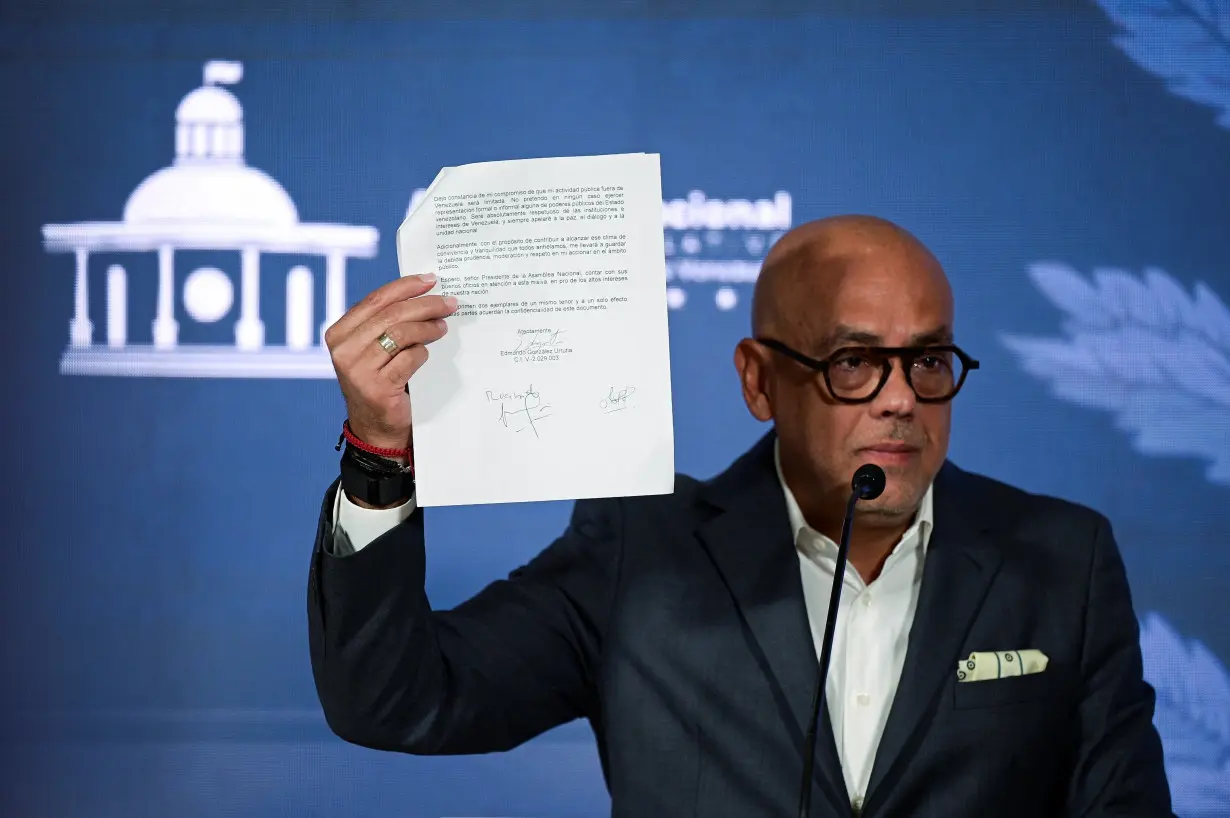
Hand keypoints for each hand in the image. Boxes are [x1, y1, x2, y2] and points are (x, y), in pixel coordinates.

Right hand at [324, 273, 457, 450]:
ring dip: (428, 328)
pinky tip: (427, 354)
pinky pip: (409, 359)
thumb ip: (386, 323)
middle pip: (391, 314)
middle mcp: (343, 350)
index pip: (376, 300)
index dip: (405, 286)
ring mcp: (357, 370)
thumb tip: (424, 292)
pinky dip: (422, 353)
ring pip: (401, 334)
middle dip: (425, 305)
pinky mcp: (376, 388)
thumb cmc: (380, 381)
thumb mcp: (374, 348)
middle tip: (448, 303)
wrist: (376, 427)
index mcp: (339, 333)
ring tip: (443, 327)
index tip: (430, 280)